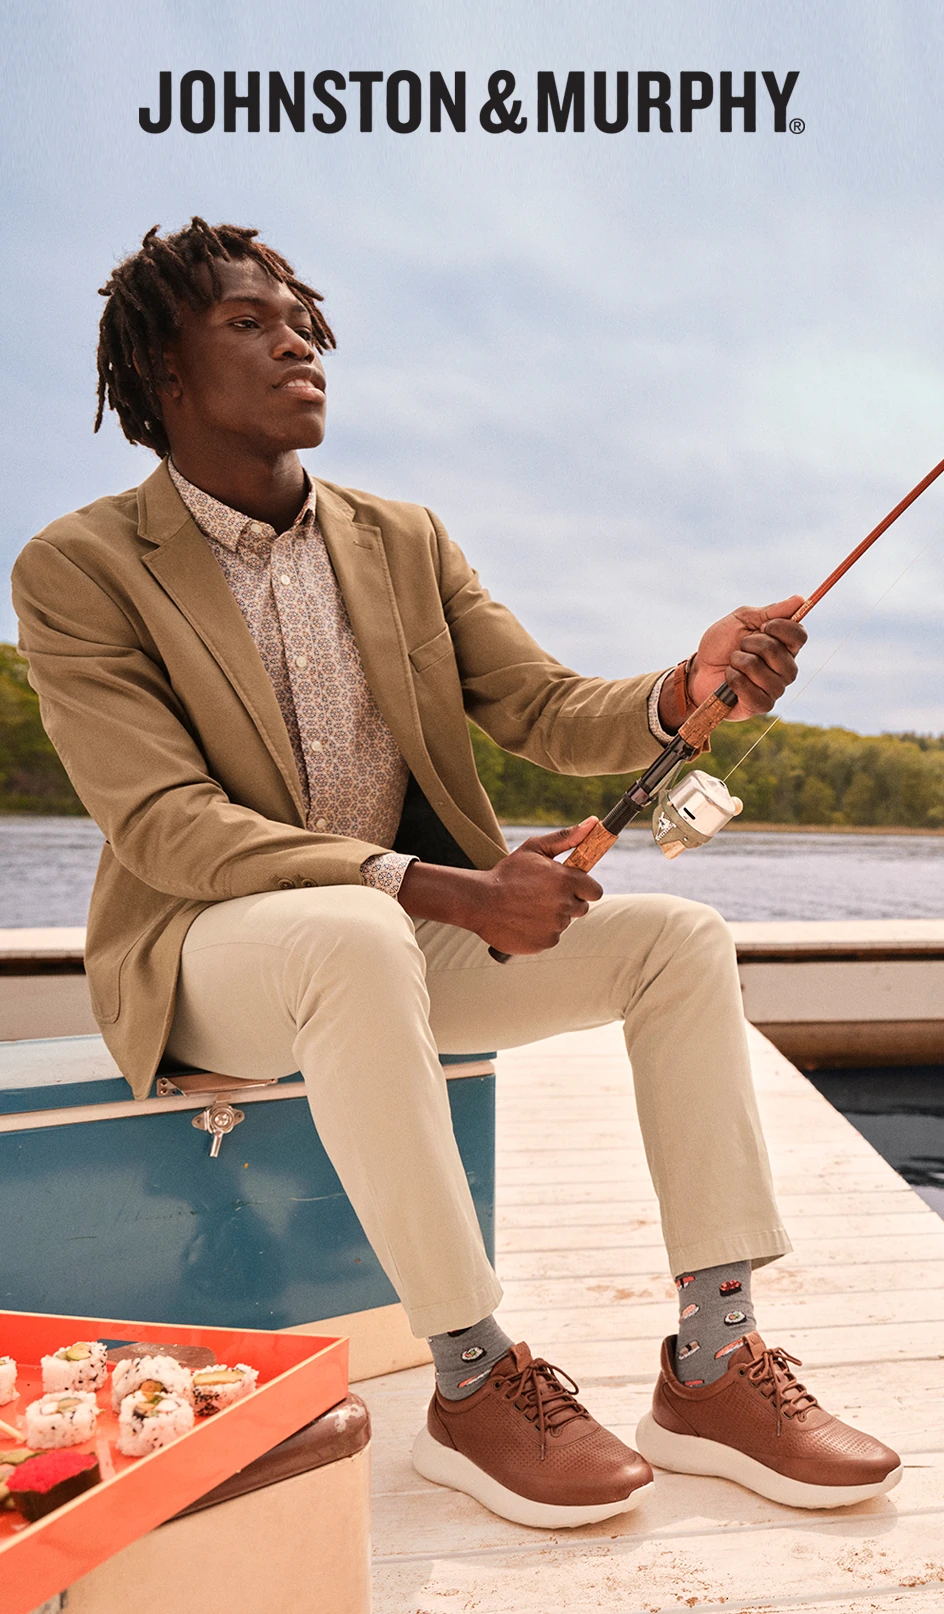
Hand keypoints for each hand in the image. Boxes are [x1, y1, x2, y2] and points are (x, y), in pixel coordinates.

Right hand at [397, 819, 602, 954]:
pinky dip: (541, 932)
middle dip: (568, 902)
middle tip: (543, 896)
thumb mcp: (534, 848)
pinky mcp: (545, 943)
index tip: (570, 887)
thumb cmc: (507, 872)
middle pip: (581, 908)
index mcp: (566, 880)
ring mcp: (555, 926)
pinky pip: (551, 937)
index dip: (584, 888)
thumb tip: (593, 822)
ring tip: (528, 907)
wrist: (479, 902)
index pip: (595, 891)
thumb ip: (566, 837)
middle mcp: (564, 904)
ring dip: (552, 917)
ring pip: (564, 923)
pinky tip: (524, 921)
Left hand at [687, 595, 807, 719]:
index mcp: (785, 646)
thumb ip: (771, 611)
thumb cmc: (721, 644)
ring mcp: (775, 689)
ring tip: (733, 663)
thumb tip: (800, 599)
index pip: (799, 635)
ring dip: (739, 662)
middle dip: (751, 644)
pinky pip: (752, 692)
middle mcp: (786, 669)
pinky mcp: (762, 706)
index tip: (762, 625)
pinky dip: (734, 680)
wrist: (699, 669)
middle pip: (779, 653)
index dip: (780, 628)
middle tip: (740, 647)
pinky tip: (730, 680)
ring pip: (761, 671)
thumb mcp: (742, 620)